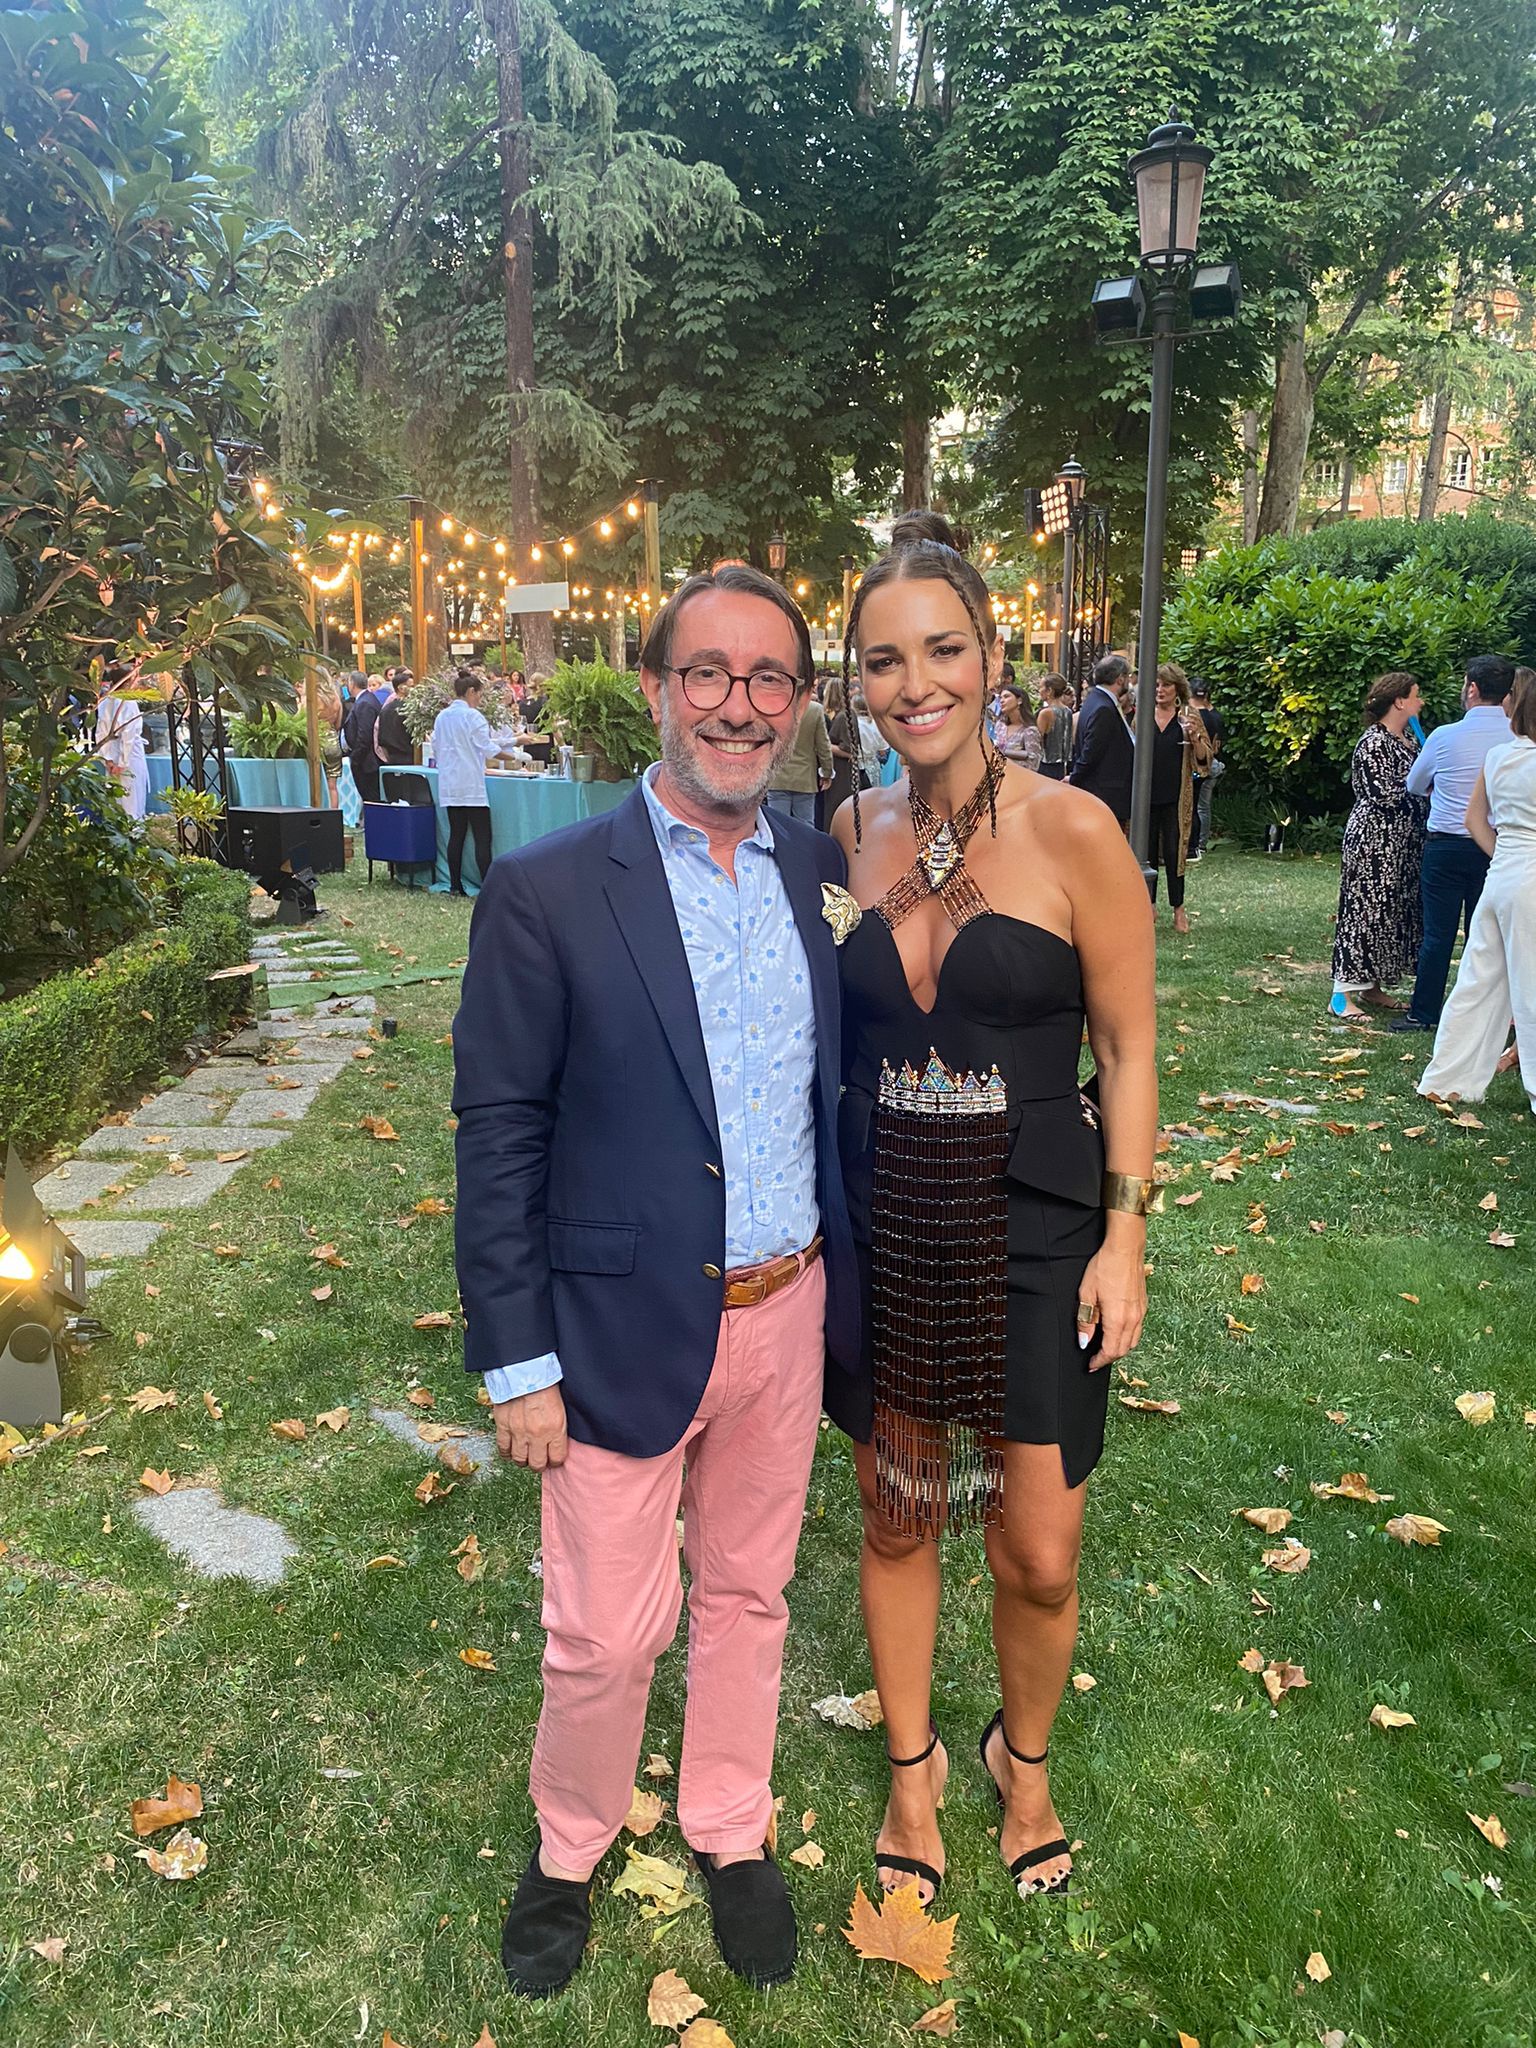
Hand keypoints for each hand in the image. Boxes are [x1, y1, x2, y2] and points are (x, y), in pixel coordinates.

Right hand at [494, 1386, 568, 1468]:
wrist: (525, 1369)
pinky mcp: (503, 1426)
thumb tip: (557, 1441)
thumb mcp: (562, 1407)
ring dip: (523, 1460)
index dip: (556, 1461)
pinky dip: (507, 1453)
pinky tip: (511, 1451)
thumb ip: (559, 1427)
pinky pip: (503, 1449)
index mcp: (555, 1429)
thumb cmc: (546, 1384)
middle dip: (539, 1464)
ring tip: (525, 1456)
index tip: (554, 1459)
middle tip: (539, 1460)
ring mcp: (518, 1432)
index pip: (557, 1458)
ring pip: (519, 1460)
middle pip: (537, 1464)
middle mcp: (536, 1434)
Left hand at [1074, 1237, 1146, 1369]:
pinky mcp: (1143, 1305)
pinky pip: (1137, 1330)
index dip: (1099, 1361)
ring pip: (1133, 1341)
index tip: (1090, 1365)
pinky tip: (1117, 1332)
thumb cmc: (1105, 1267)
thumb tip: (1084, 1341)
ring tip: (1105, 1348)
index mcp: (1117, 1319)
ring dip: (1119, 1349)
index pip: (1110, 1351)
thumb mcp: (1087, 1293)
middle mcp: (1133, 1319)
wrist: (1125, 1249)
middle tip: (1095, 1359)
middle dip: (1109, 1357)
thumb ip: (1086, 1320)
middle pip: (1123, 1350)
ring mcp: (1140, 1312)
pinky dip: (1127, 1337)